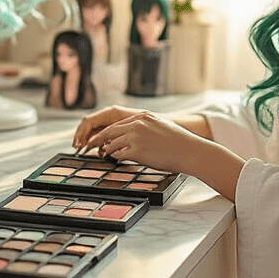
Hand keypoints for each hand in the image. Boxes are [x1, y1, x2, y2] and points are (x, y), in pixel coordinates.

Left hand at [74, 105, 195, 175]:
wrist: (188, 151)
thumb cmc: (178, 142)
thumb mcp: (161, 126)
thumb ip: (146, 127)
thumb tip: (134, 135)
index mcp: (143, 117)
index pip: (118, 123)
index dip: (107, 131)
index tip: (100, 137)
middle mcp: (137, 124)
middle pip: (110, 131)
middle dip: (98, 139)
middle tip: (89, 145)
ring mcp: (135, 137)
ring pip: (112, 143)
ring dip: (107, 150)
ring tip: (103, 155)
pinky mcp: (136, 151)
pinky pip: (118, 154)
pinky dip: (114, 157)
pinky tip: (114, 160)